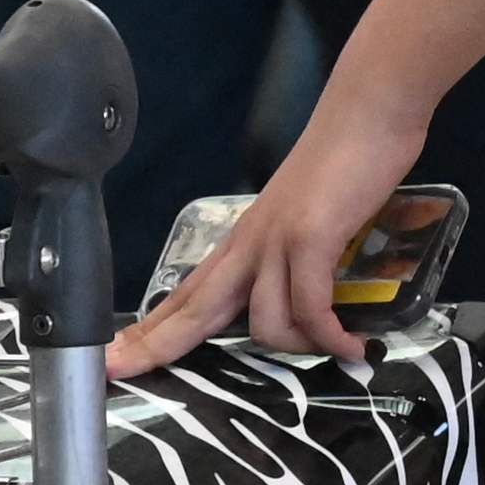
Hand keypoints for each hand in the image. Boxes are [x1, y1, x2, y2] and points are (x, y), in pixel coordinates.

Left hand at [112, 83, 429, 376]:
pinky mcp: (310, 239)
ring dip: (300, 348)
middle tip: (118, 373)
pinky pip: (311, 309)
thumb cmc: (346, 160)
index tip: (115, 354)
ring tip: (336, 347)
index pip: (188, 292)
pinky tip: (353, 347)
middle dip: (156, 345)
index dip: (152, 327)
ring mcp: (277, 241)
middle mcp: (250, 243)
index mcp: (244, 239)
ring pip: (264, 323)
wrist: (369, 111)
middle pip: (194, 308)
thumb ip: (295, 255)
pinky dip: (331, 336)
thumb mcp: (307, 216)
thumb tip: (305, 294)